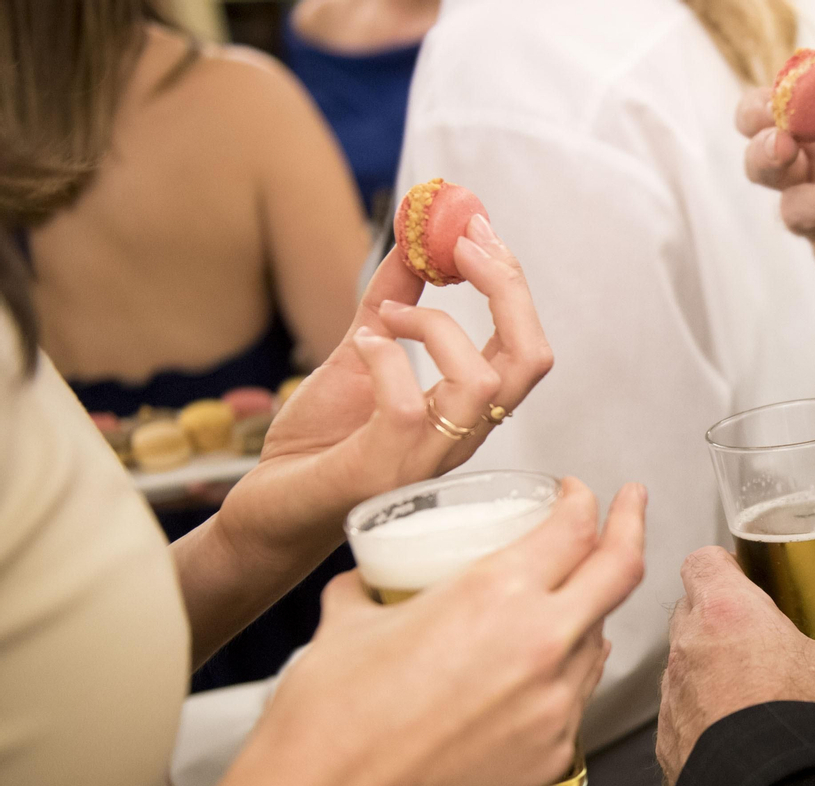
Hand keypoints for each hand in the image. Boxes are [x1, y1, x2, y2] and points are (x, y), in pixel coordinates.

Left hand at [215, 214, 553, 566]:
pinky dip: (386, 357)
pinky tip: (362, 346)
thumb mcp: (361, 354)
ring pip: (480, 382)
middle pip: (529, 359)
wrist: (270, 511)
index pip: (527, 347)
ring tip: (386, 315)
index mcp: (468, 411)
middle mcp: (463, 437)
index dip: (512, 283)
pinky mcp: (380, 472)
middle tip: (463, 241)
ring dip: (435, 324)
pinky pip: (405, 405)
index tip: (477, 229)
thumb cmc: (321, 445)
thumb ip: (391, 299)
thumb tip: (415, 236)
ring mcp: (426, 459)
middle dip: (506, 287)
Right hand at [232, 480, 646, 785]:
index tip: (577, 494)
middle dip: (631, 527)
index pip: (575, 527)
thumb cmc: (332, 715)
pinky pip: (577, 699)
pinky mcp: (554, 754)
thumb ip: (371, 588)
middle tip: (630, 505)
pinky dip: (566, 676)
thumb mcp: (349, 620)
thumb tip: (369, 580)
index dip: (584, 500)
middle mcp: (542, 642)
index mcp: (497, 592)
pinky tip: (541, 675)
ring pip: (600, 639)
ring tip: (558, 607)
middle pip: (621, 570)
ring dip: (587, 614)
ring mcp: (556, 703)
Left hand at [656, 547, 814, 785]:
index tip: (748, 577)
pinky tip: (742, 737)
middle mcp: (688, 653)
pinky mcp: (668, 748)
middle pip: (691, 612)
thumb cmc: (811, 732)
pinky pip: (682, 718)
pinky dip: (705, 719)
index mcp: (727, 616)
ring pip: (684, 667)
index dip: (724, 565)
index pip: (702, 562)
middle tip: (764, 636)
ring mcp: (672, 702)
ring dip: (712, 670)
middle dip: (721, 617)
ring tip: (757, 691)